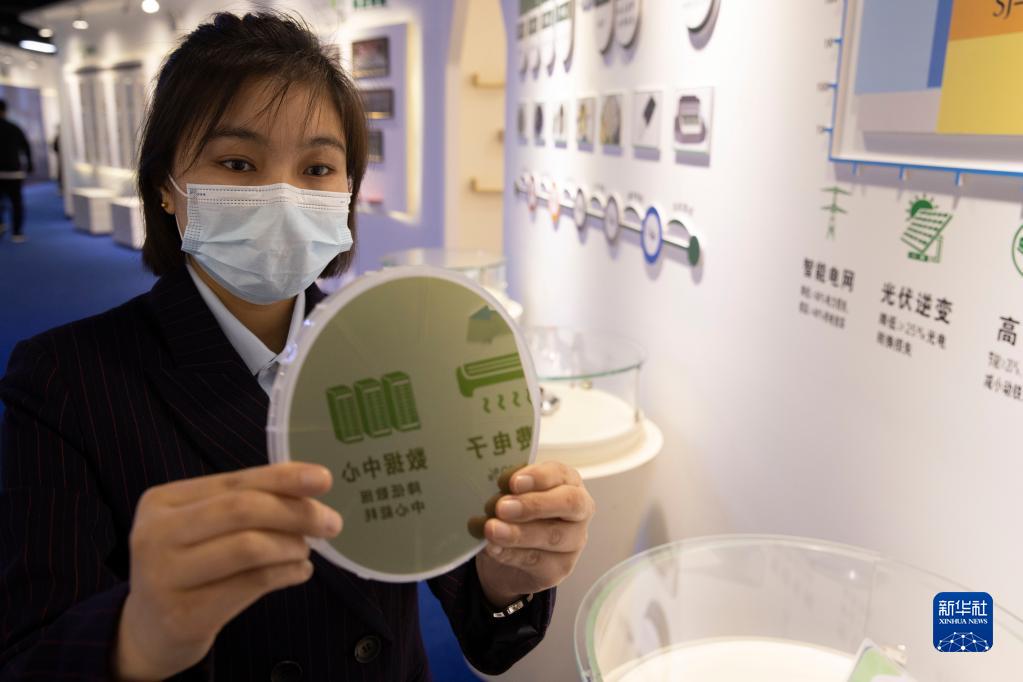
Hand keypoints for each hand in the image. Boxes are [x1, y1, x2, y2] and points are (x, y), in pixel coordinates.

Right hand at [114, 462, 341, 680]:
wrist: (150, 632)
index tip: (323, 479)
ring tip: (305, 550)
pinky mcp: (183, 615)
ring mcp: (164, 577)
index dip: (283, 478)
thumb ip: (247, 503)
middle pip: (243, 510)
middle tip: (331, 523)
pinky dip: (286, 574)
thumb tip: (312, 485)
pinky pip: (251, 584)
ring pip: (249, 547)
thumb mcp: (205, 527)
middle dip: (296, 512)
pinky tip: (299, 572)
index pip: (235, 482)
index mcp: (162, 501)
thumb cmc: (189, 566)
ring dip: (292, 546)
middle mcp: (155, 534)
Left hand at [474, 462, 594, 606]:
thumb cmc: (513, 513)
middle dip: (533, 504)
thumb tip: (496, 487)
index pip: (561, 474)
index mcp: (567, 482)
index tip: (513, 482)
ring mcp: (573, 541)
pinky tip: (494, 548)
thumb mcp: (509, 494)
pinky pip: (538, 561)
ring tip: (491, 529)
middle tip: (502, 507)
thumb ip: (507, 488)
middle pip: (569, 504)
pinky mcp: (560, 568)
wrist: (505, 552)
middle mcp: (577, 511)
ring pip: (553, 536)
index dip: (538, 477)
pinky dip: (512, 554)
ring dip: (519, 533)